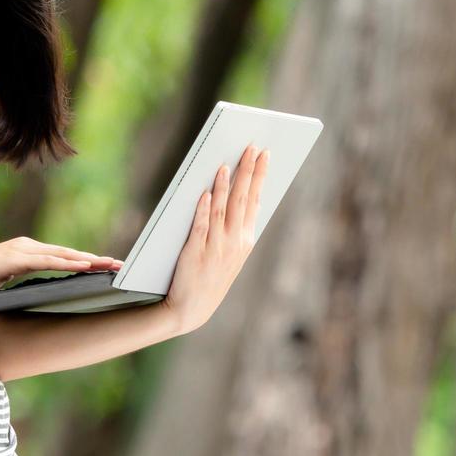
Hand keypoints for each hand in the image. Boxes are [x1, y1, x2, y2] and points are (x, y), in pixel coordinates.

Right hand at [0, 237, 122, 294]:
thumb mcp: (1, 280)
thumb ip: (16, 280)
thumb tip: (28, 291)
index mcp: (26, 252)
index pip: (61, 257)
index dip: (84, 262)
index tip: (104, 268)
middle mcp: (28, 246)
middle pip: (69, 253)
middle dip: (95, 260)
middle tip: (119, 265)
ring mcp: (24, 250)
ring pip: (64, 255)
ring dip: (89, 260)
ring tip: (111, 265)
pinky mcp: (18, 258)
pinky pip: (50, 261)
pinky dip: (69, 263)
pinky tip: (86, 266)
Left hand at [161, 143, 269, 334]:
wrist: (191, 309)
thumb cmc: (211, 277)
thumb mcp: (233, 255)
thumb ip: (238, 228)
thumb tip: (245, 197)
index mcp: (245, 240)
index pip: (254, 200)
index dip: (259, 175)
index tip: (264, 154)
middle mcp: (234, 241)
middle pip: (241, 199)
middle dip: (247, 171)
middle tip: (250, 146)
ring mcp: (216, 246)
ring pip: (222, 208)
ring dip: (225, 184)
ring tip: (227, 163)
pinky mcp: (196, 250)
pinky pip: (201, 225)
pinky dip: (204, 208)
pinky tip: (206, 191)